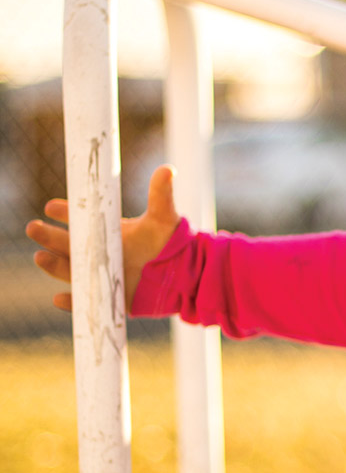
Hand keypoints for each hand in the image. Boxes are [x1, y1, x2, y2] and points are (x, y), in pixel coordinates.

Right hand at [26, 165, 181, 311]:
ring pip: (71, 270)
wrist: (186, 272)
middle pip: (68, 244)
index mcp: (108, 231)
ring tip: (40, 256)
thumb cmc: (171, 242)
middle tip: (33, 228)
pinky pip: (85, 300)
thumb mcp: (163, 217)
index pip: (80, 220)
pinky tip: (60, 298)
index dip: (64, 213)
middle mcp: (100, 252)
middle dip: (49, 236)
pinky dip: (71, 302)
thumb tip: (167, 170)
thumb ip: (161, 195)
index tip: (51, 207)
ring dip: (54, 265)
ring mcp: (102, 274)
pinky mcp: (109, 297)